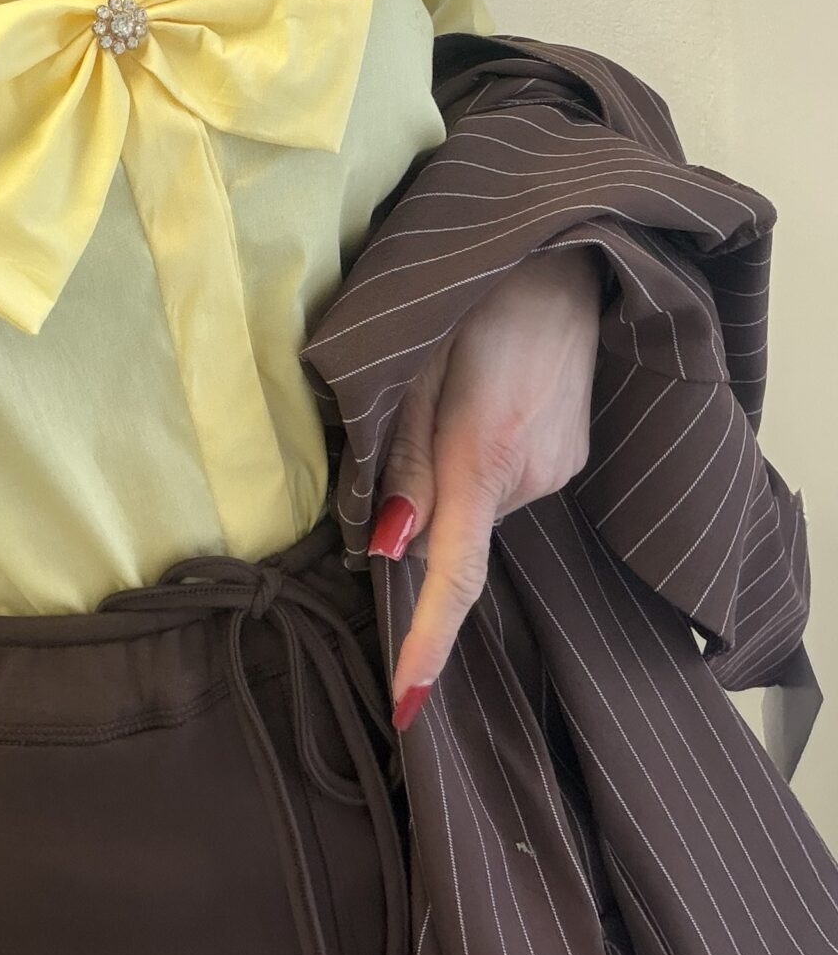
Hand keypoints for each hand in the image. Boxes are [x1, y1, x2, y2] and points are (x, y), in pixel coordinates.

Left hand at [367, 246, 606, 731]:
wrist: (564, 250)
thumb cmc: (472, 292)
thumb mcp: (416, 364)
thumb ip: (401, 457)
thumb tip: (384, 546)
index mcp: (484, 455)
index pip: (455, 575)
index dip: (426, 642)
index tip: (405, 704)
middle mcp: (531, 476)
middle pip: (455, 530)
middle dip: (419, 509)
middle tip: (407, 415)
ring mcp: (558, 466)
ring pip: (479, 502)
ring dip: (450, 470)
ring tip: (451, 386)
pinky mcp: (571, 451)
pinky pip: (507, 477)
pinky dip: (479, 456)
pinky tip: (482, 393)